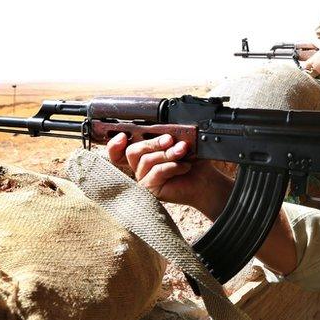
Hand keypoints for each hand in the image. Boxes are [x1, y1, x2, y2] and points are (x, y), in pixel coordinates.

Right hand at [106, 133, 231, 217]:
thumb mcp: (179, 144)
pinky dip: (172, 166)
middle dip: (152, 143)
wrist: (205, 182)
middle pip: (133, 151)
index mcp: (144, 154)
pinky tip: (184, 166)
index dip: (114, 145)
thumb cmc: (193, 162)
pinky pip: (156, 172)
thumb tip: (166, 130)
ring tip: (183, 152)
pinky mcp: (151, 189)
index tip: (122, 135)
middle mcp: (140, 167)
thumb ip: (169, 136)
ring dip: (167, 153)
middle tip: (169, 140)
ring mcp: (144, 179)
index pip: (119, 151)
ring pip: (147, 160)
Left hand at [296, 41, 319, 78]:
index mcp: (313, 61)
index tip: (306, 63)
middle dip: (311, 70)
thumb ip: (317, 43)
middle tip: (315, 66)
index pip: (305, 66)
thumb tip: (312, 40)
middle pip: (310, 72)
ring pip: (319, 74)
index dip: (305, 64)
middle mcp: (316, 69)